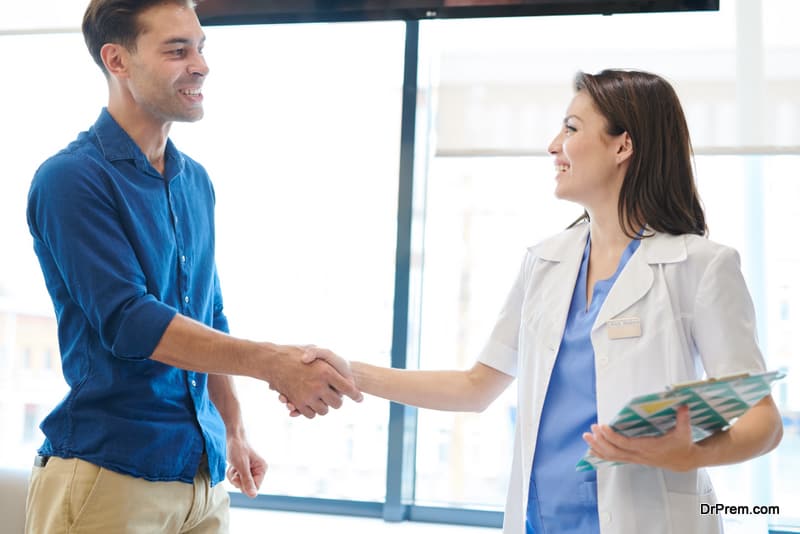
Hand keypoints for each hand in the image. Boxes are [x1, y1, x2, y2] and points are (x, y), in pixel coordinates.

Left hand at [225, 435, 266, 497]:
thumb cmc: (237, 448)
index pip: (255, 488)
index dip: (244, 485)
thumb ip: (247, 481)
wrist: (231, 437)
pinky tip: (232, 466)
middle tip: (235, 470)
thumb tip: (253, 495)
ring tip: (233, 466)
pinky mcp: (244, 470)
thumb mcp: (241, 465)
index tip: (238, 476)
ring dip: (233, 477)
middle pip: (247, 487)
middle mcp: (259, 471)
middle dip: (238, 480)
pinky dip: (232, 474)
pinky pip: (237, 480)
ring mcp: (251, 471)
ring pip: (241, 484)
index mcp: (262, 469)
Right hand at [265, 344, 361, 418]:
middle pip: (337, 403)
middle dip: (337, 400)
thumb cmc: (294, 352)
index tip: (360, 399)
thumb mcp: (314, 349)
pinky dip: (311, 411)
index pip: (348, 388)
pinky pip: (310, 415)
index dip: (356, 395)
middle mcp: (318, 385)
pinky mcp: (297, 403)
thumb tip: (343, 377)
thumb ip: (329, 360)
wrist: (271, 360)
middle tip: (335, 395)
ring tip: (321, 398)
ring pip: (324, 411)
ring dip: (324, 406)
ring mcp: (307, 396)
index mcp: (326, 371)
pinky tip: (311, 402)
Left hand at [582, 405, 698, 471]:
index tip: (602, 426)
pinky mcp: (633, 459)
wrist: (683, 460)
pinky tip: (592, 449)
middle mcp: (639, 455)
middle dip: (600, 441)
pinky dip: (602, 454)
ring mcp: (635, 459)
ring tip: (586, 438)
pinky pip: (614, 459)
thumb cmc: (682, 444)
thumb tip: (683, 406)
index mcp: (649, 447)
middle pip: (615, 452)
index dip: (612, 436)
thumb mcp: (684, 432)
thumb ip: (683, 419)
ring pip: (612, 456)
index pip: (625, 444)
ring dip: (598, 447)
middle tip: (591, 430)